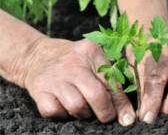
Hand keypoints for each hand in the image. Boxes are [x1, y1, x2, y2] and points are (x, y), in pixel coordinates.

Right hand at [16, 38, 135, 125]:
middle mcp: (73, 63)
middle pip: (96, 95)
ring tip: (84, 108)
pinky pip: (54, 111)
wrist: (37, 55)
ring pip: (76, 106)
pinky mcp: (39, 89)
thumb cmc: (74, 60)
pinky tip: (65, 106)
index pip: (111, 81)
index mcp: (91, 52)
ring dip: (83, 113)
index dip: (121, 103)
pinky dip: (62, 114)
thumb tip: (126, 112)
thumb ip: (111, 80)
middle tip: (106, 116)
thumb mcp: (93, 60)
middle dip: (105, 112)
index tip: (127, 118)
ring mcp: (54, 77)